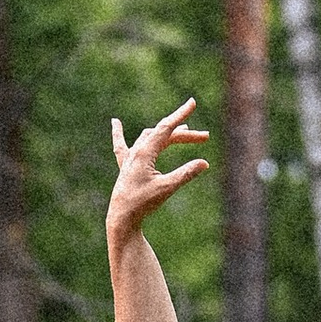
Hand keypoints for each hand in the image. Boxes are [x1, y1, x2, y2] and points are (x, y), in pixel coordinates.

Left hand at [108, 99, 209, 244]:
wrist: (121, 218)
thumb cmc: (143, 204)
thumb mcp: (167, 188)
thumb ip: (185, 174)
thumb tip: (204, 163)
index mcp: (144, 153)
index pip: (166, 128)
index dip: (180, 115)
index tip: (192, 103)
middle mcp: (136, 152)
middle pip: (163, 135)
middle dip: (185, 134)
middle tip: (205, 137)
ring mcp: (130, 158)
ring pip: (149, 137)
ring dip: (166, 133)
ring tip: (183, 129)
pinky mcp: (126, 167)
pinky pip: (121, 145)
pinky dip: (119, 133)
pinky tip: (115, 122)